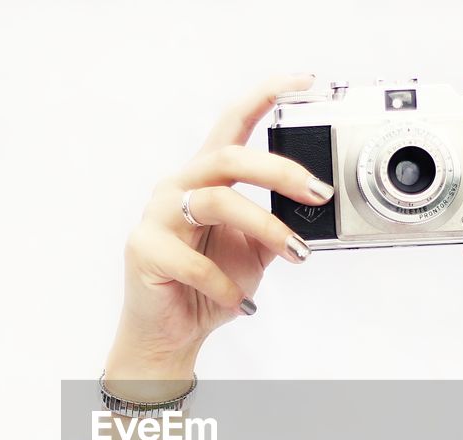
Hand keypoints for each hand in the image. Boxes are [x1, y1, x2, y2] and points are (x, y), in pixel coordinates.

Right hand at [106, 73, 332, 380]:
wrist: (172, 334)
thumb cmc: (208, 288)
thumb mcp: (255, 252)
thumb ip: (277, 225)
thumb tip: (313, 210)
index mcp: (206, 178)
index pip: (233, 123)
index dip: (266, 96)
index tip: (303, 82)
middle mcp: (179, 187)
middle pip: (228, 156)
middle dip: (279, 170)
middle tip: (317, 192)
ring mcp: (157, 216)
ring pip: (215, 201)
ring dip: (265, 227)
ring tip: (295, 254)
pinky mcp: (145, 250)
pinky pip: (194, 262)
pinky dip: (225, 284)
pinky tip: (241, 302)